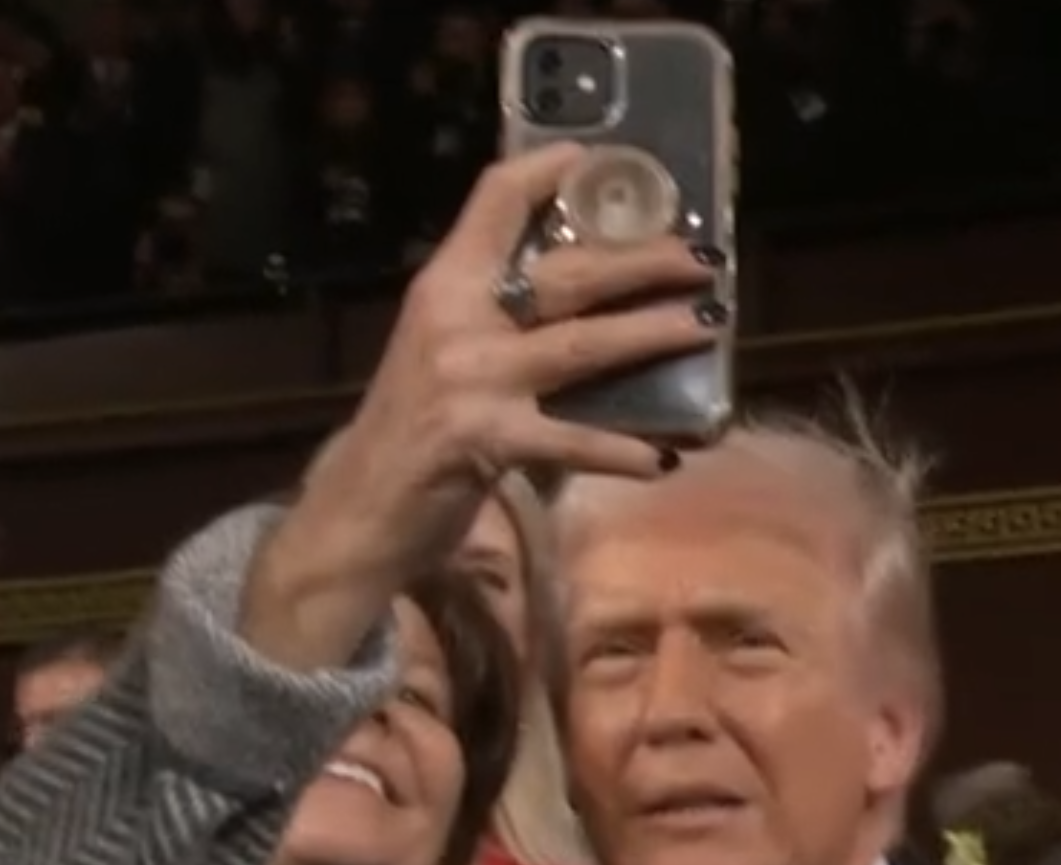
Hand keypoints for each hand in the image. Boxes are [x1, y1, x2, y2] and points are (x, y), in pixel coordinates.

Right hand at [247, 142, 717, 668]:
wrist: (356, 511)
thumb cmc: (410, 432)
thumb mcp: (442, 354)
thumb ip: (495, 319)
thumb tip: (587, 296)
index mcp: (444, 286)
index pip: (495, 201)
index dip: (548, 172)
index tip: (596, 158)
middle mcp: (456, 320)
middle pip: (566, 273)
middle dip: (642, 261)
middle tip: (701, 260)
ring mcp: (471, 381)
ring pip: (582, 346)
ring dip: (651, 334)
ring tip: (704, 326)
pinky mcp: (484, 441)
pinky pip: (571, 442)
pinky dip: (621, 451)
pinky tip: (663, 457)